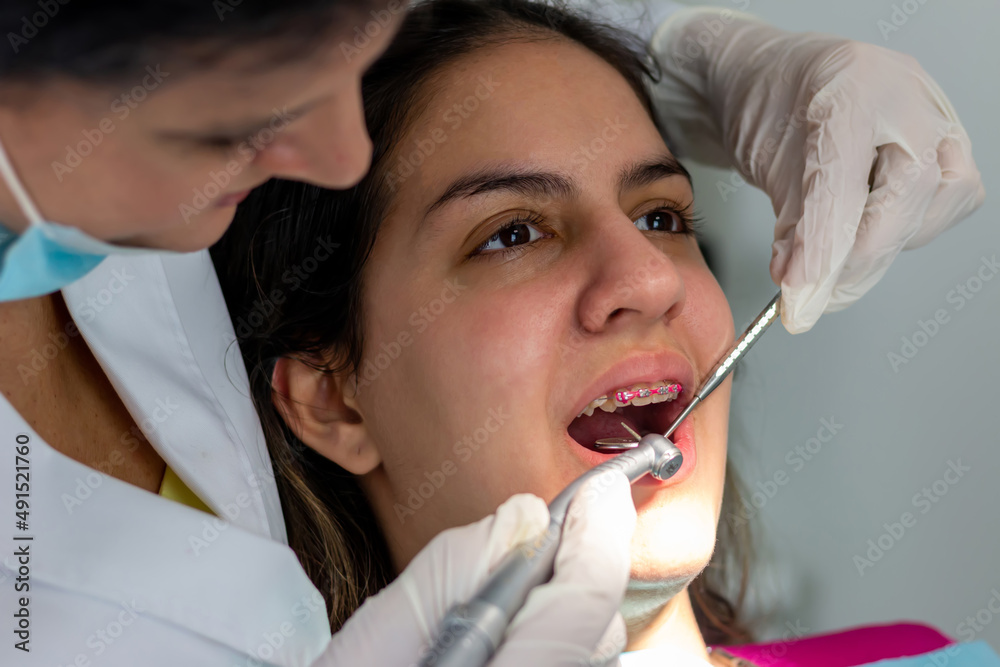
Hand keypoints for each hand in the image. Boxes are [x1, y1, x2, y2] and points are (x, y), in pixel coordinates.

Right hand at [316, 471, 636, 666]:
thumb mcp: (370, 649)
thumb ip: (448, 574)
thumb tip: (520, 519)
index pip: (586, 600)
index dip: (599, 534)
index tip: (602, 493)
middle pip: (596, 634)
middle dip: (573, 576)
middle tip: (528, 549)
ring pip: (587, 662)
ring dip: (560, 622)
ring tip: (496, 618)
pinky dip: (549, 653)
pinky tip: (497, 652)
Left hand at [648, 8, 984, 332]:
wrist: (784, 78)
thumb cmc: (772, 104)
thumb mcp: (764, 160)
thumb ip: (788, 227)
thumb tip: (800, 286)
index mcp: (851, 86)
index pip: (843, 179)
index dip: (823, 245)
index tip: (802, 292)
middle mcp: (907, 95)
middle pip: (906, 193)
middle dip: (857, 259)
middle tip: (813, 295)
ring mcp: (936, 115)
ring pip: (936, 203)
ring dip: (885, 247)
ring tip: (835, 261)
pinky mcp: (950, 141)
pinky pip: (951, 200)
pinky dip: (908, 230)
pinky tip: (868, 231)